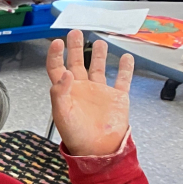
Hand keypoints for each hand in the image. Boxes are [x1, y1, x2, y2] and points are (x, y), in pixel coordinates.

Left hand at [47, 30, 132, 156]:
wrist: (99, 150)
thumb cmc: (76, 136)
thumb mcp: (62, 114)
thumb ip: (60, 93)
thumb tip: (65, 73)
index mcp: (66, 91)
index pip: (57, 68)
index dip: (56, 55)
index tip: (57, 42)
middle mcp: (82, 89)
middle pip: (76, 63)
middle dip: (75, 47)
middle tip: (75, 33)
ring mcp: (100, 92)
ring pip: (98, 68)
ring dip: (98, 55)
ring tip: (98, 42)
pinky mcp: (117, 97)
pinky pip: (122, 80)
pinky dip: (125, 69)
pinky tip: (126, 58)